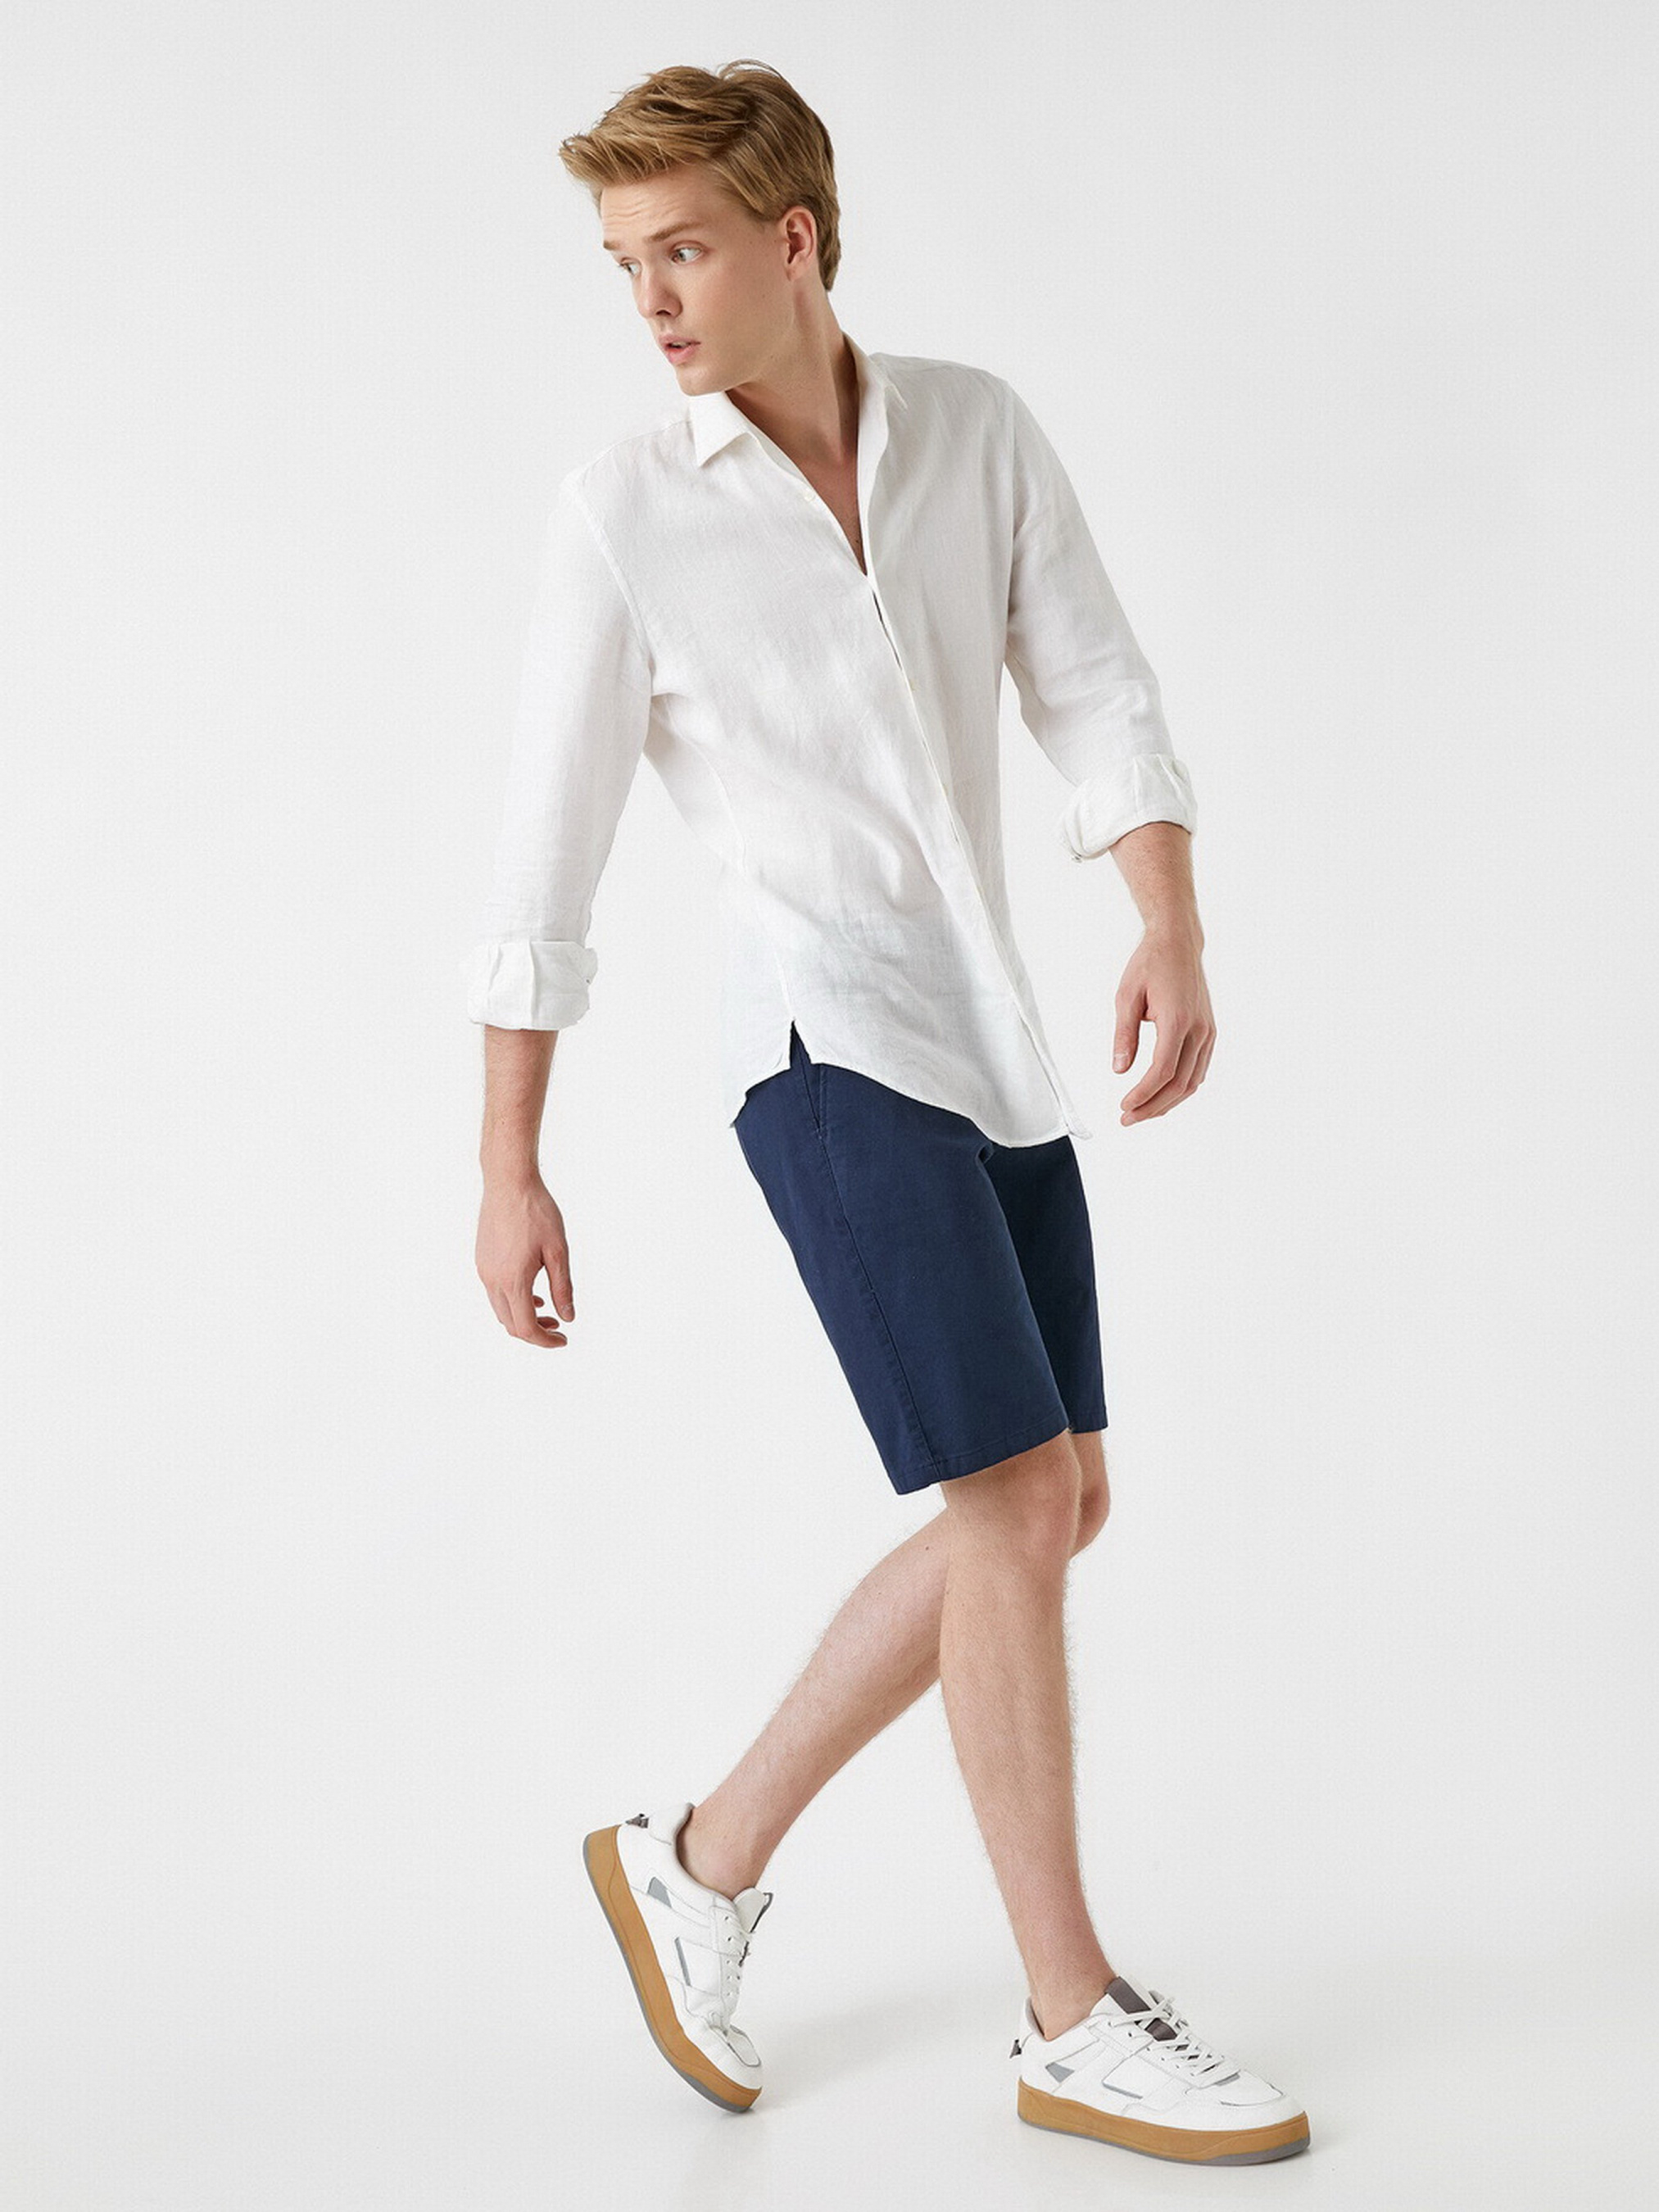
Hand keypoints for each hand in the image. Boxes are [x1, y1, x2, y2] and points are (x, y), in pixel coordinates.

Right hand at [475, 1174, 575, 1345]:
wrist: (508, 1182)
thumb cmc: (537, 1212)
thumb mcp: (558, 1251)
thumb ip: (562, 1288)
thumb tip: (568, 1318)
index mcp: (513, 1280)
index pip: (526, 1328)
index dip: (545, 1341)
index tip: (563, 1339)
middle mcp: (492, 1280)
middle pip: (510, 1324)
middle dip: (535, 1332)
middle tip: (558, 1327)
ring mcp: (484, 1270)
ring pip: (500, 1310)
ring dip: (523, 1317)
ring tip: (547, 1311)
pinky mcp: (481, 1260)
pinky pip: (494, 1293)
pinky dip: (513, 1301)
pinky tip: (531, 1292)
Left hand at [1112, 923, 1214, 1124]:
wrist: (1178, 944)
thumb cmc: (1151, 965)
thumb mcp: (1126, 997)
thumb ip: (1124, 1035)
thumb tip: (1119, 1070)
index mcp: (1177, 1020)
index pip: (1162, 1071)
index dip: (1143, 1094)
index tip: (1124, 1106)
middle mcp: (1199, 1029)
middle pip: (1179, 1084)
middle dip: (1152, 1106)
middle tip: (1127, 1118)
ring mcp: (1208, 1032)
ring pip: (1193, 1081)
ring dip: (1168, 1102)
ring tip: (1142, 1112)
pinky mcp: (1209, 1032)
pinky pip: (1199, 1069)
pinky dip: (1182, 1088)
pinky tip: (1164, 1095)